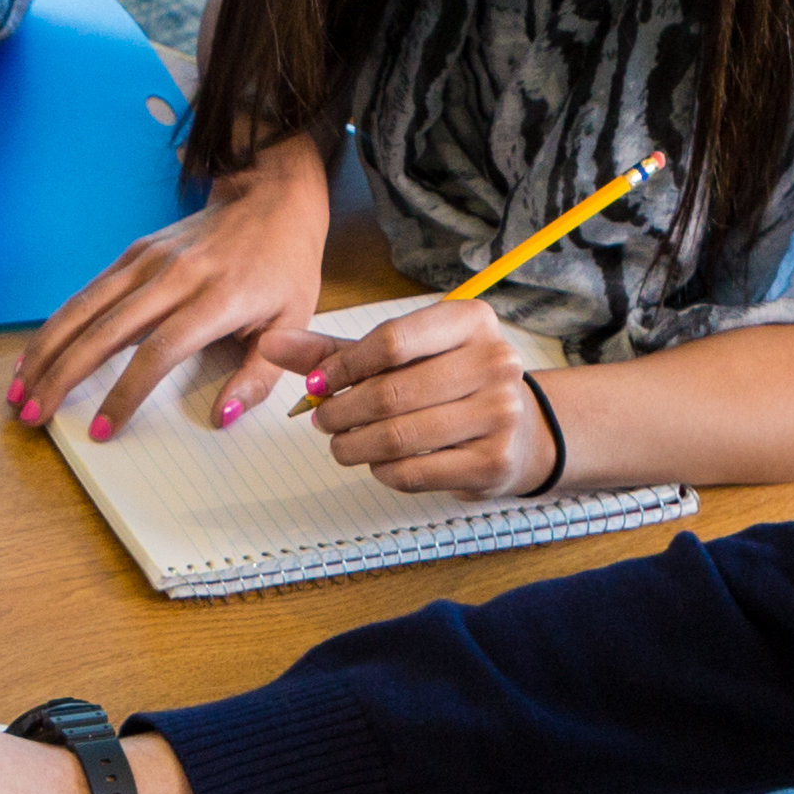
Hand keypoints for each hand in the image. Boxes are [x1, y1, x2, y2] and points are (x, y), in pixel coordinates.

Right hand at [14, 136, 328, 440]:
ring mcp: (148, 261)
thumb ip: (259, 375)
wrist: (270, 194)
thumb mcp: (294, 320)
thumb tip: (222, 417)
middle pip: (105, 332)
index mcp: (216, 299)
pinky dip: (57, 324)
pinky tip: (37, 352)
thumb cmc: (283, 263)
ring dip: (46, 350)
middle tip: (32, 414)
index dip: (125, 393)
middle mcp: (174, 277)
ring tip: (19, 389)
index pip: (158, 352)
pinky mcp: (135, 253)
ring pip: (84, 309)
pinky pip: (88, 293)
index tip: (102, 429)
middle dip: (62, 376)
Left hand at [267, 298, 561, 500]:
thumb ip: (337, 351)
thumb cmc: (449, 384)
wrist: (522, 430)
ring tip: (342, 444)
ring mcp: (500, 415)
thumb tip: (270, 342)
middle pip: (390, 392)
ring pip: (398, 437)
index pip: (391, 340)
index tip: (318, 384)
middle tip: (323, 420)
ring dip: (353, 445)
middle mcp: (495, 363)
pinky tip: (378, 462)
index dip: (342, 367)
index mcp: (471, 322)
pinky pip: (413, 472)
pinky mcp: (493, 462)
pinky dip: (382, 470)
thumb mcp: (402, 356)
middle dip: (341, 412)